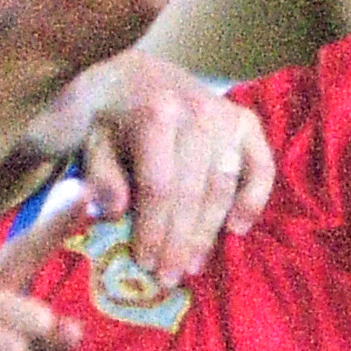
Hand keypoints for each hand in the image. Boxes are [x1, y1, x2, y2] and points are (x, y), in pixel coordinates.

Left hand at [21, 52, 275, 284]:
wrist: (131, 72)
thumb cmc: (105, 113)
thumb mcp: (89, 137)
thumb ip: (100, 171)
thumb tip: (114, 210)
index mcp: (155, 113)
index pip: (159, 185)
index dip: (154, 229)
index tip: (145, 263)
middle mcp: (196, 112)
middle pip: (192, 191)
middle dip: (180, 240)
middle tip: (170, 278)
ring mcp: (224, 116)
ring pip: (223, 185)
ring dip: (210, 230)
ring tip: (194, 266)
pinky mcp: (244, 121)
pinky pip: (261, 165)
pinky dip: (254, 198)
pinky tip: (238, 230)